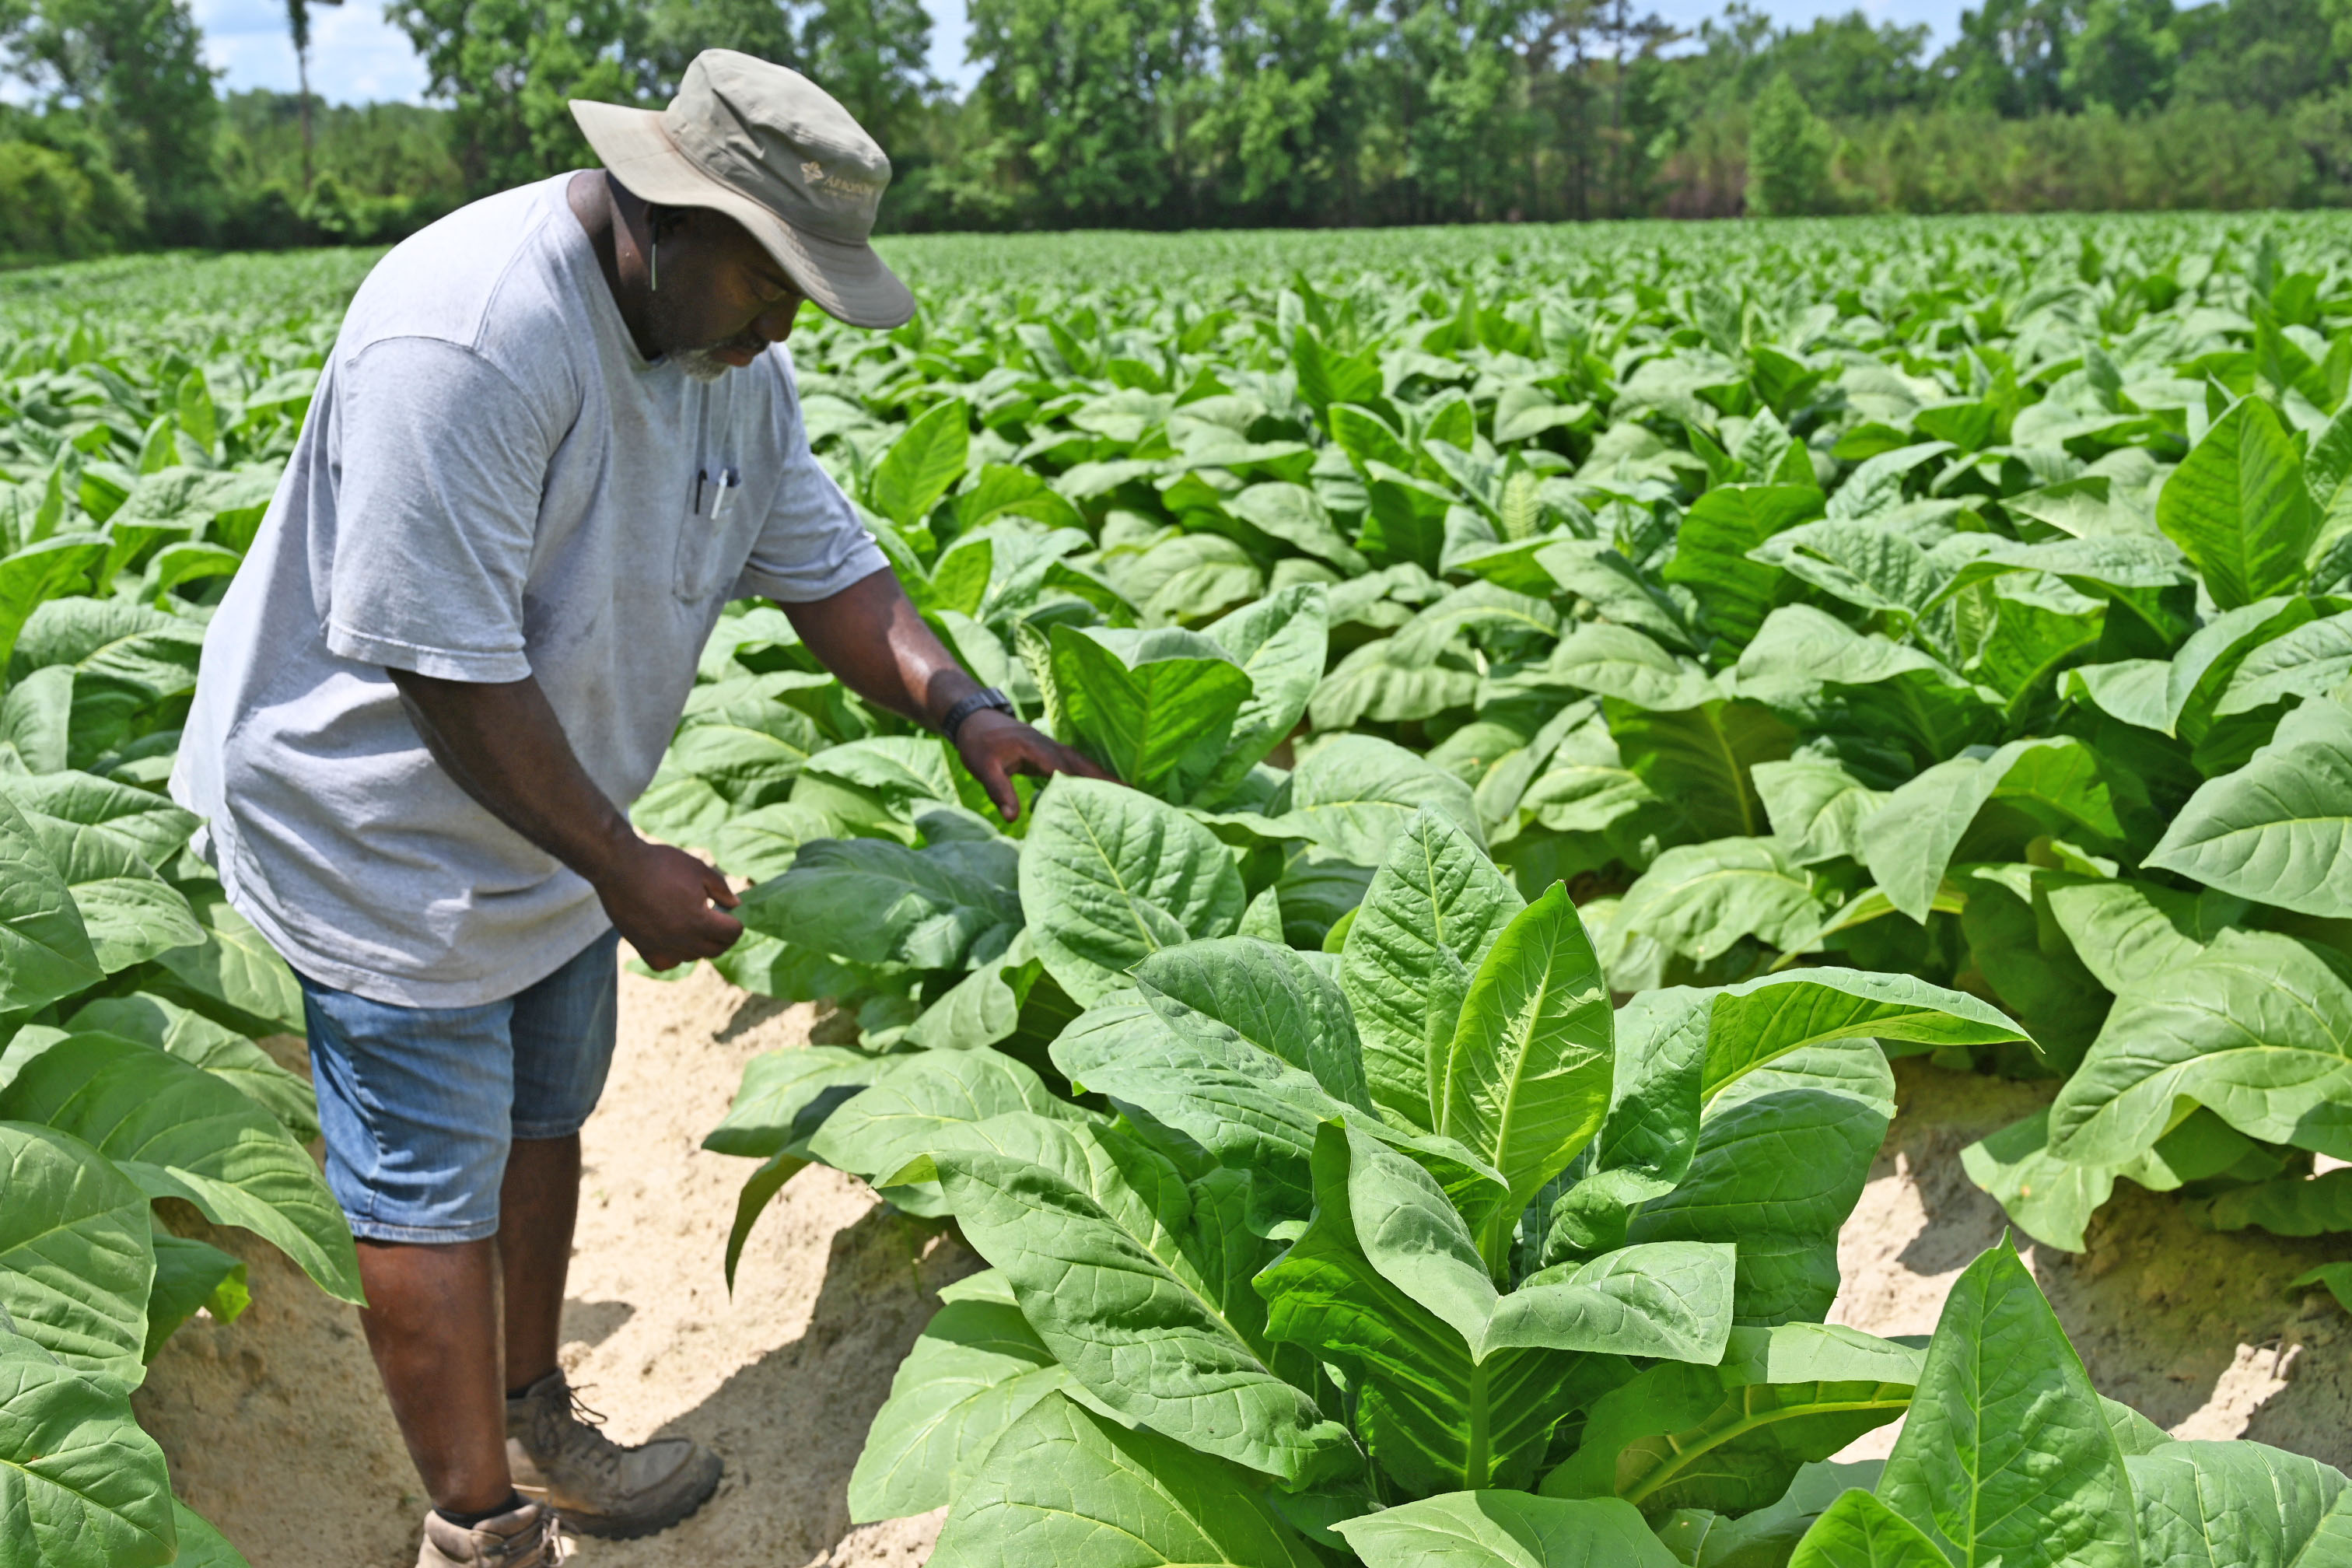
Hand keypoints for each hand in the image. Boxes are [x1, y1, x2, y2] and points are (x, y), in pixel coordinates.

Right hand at [593, 838, 742, 969]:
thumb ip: (721, 890)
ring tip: (696, 926)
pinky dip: (675, 956)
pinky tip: (674, 941)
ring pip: (692, 957)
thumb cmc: (661, 864)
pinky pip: (666, 964)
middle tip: (720, 923)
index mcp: (699, 920)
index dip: (736, 923)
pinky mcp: (643, 948)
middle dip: (723, 937)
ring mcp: (661, 947)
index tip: (732, 915)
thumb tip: (735, 905)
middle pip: (716, 950)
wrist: (619, 867)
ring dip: (700, 945)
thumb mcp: (698, 870)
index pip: (731, 933)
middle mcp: (682, 940)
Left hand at [954, 708, 1115, 821]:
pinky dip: (1092, 774)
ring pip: (1084, 763)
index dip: (1090, 784)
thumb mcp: (982, 767)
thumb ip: (999, 791)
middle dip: (1109, 780)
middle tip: (1135, 796)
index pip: (1069, 771)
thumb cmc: (978, 744)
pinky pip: (1076, 764)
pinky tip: (1102, 787)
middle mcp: (1051, 747)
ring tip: (1129, 793)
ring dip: (1105, 777)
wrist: (974, 719)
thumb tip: (1013, 818)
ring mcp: (1052, 748)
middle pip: (1086, 764)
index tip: (1111, 798)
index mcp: (1038, 750)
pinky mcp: (1050, 753)